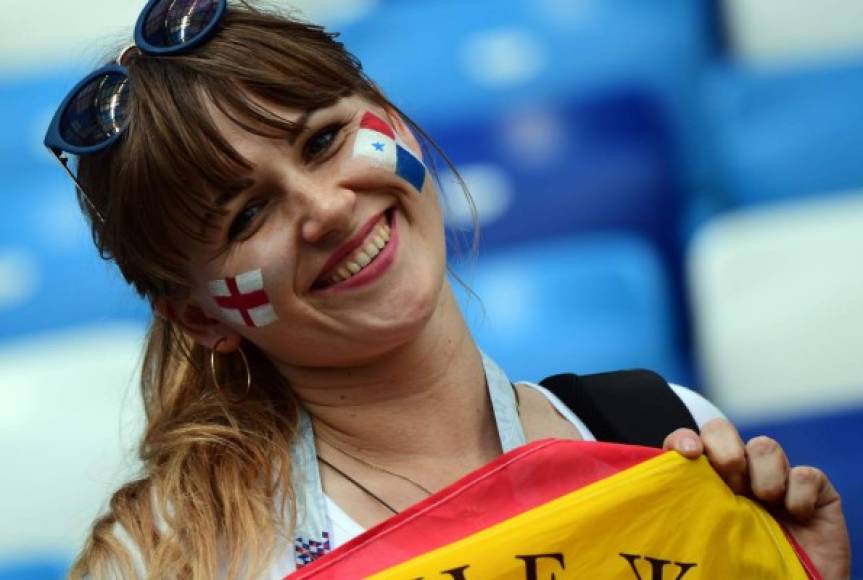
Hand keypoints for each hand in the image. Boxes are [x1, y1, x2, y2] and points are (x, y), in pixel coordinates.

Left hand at [664, 418, 850, 579]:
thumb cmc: (739, 573)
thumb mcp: (703, 540)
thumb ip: (684, 511)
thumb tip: (653, 492)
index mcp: (707, 483)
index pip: (687, 444)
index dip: (684, 439)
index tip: (687, 452)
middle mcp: (739, 475)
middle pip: (722, 431)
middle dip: (725, 449)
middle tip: (731, 481)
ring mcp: (777, 480)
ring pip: (765, 446)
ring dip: (763, 473)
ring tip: (765, 501)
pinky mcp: (815, 492)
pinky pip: (806, 474)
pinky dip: (799, 494)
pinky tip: (797, 516)